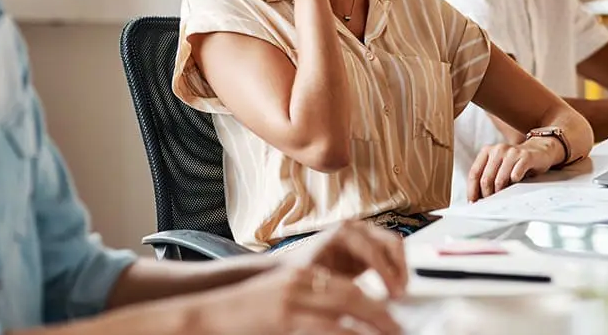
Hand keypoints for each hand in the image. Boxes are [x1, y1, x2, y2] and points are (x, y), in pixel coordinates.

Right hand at [192, 263, 401, 334]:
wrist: (208, 315)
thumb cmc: (246, 316)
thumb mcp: (283, 302)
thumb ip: (312, 306)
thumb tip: (347, 323)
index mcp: (303, 277)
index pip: (349, 285)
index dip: (375, 302)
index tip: (393, 318)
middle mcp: (300, 284)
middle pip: (352, 294)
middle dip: (380, 314)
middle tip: (399, 329)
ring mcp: (291, 301)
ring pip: (343, 309)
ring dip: (371, 325)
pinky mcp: (282, 318)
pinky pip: (324, 327)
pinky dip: (347, 334)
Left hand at [283, 221, 408, 299]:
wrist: (296, 266)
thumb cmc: (302, 271)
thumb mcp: (315, 278)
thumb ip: (334, 283)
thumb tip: (351, 298)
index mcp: (343, 232)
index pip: (373, 250)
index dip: (386, 273)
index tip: (393, 293)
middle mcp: (357, 228)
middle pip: (390, 242)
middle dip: (399, 269)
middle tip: (400, 293)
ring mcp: (366, 235)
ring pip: (395, 246)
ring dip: (401, 269)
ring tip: (398, 293)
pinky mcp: (371, 247)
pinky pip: (392, 254)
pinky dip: (397, 270)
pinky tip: (394, 288)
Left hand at [467, 139, 558, 201]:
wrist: (538, 151)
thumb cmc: (515, 162)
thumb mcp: (498, 166)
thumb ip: (488, 176)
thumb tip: (477, 197)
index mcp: (487, 151)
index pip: (474, 173)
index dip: (472, 189)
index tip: (473, 202)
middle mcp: (498, 149)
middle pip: (486, 178)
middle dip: (487, 194)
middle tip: (490, 203)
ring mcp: (511, 152)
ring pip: (500, 180)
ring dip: (500, 192)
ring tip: (502, 197)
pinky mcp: (525, 157)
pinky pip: (516, 175)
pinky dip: (514, 184)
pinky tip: (516, 184)